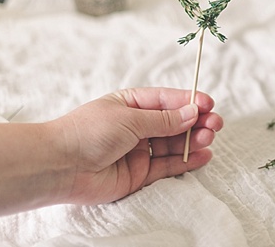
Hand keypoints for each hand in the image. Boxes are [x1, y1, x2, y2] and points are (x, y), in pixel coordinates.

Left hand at [52, 87, 222, 204]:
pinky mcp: (138, 174)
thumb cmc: (88, 132)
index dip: (188, 102)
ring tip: (209, 138)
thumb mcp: (129, 118)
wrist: (60, 166)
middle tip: (215, 123)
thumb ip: (163, 120)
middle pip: (173, 123)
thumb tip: (191, 113)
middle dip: (195, 122)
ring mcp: (138, 150)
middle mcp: (136, 126)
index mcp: (130, 104)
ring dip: (193, 140)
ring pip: (173, 144)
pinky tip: (202, 155)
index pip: (166, 101)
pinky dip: (186, 161)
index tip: (208, 104)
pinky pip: (167, 166)